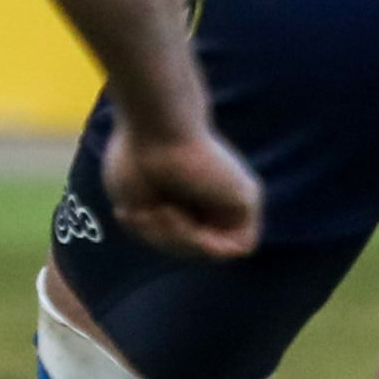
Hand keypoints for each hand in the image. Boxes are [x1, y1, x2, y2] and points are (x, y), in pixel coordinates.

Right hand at [100, 119, 262, 262]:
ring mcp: (230, 198)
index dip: (154, 240)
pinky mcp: (247, 197)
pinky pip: (240, 246)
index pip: (178, 243)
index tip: (130, 215)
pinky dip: (211, 245)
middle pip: (194, 249)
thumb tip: (208, 248)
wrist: (152, 127)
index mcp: (186, 197)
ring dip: (182, 243)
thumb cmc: (135, 161)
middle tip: (146, 215)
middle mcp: (212, 198)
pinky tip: (190, 223)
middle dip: (164, 241)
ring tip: (162, 212)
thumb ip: (168, 237)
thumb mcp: (138, 213)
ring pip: (215, 250)